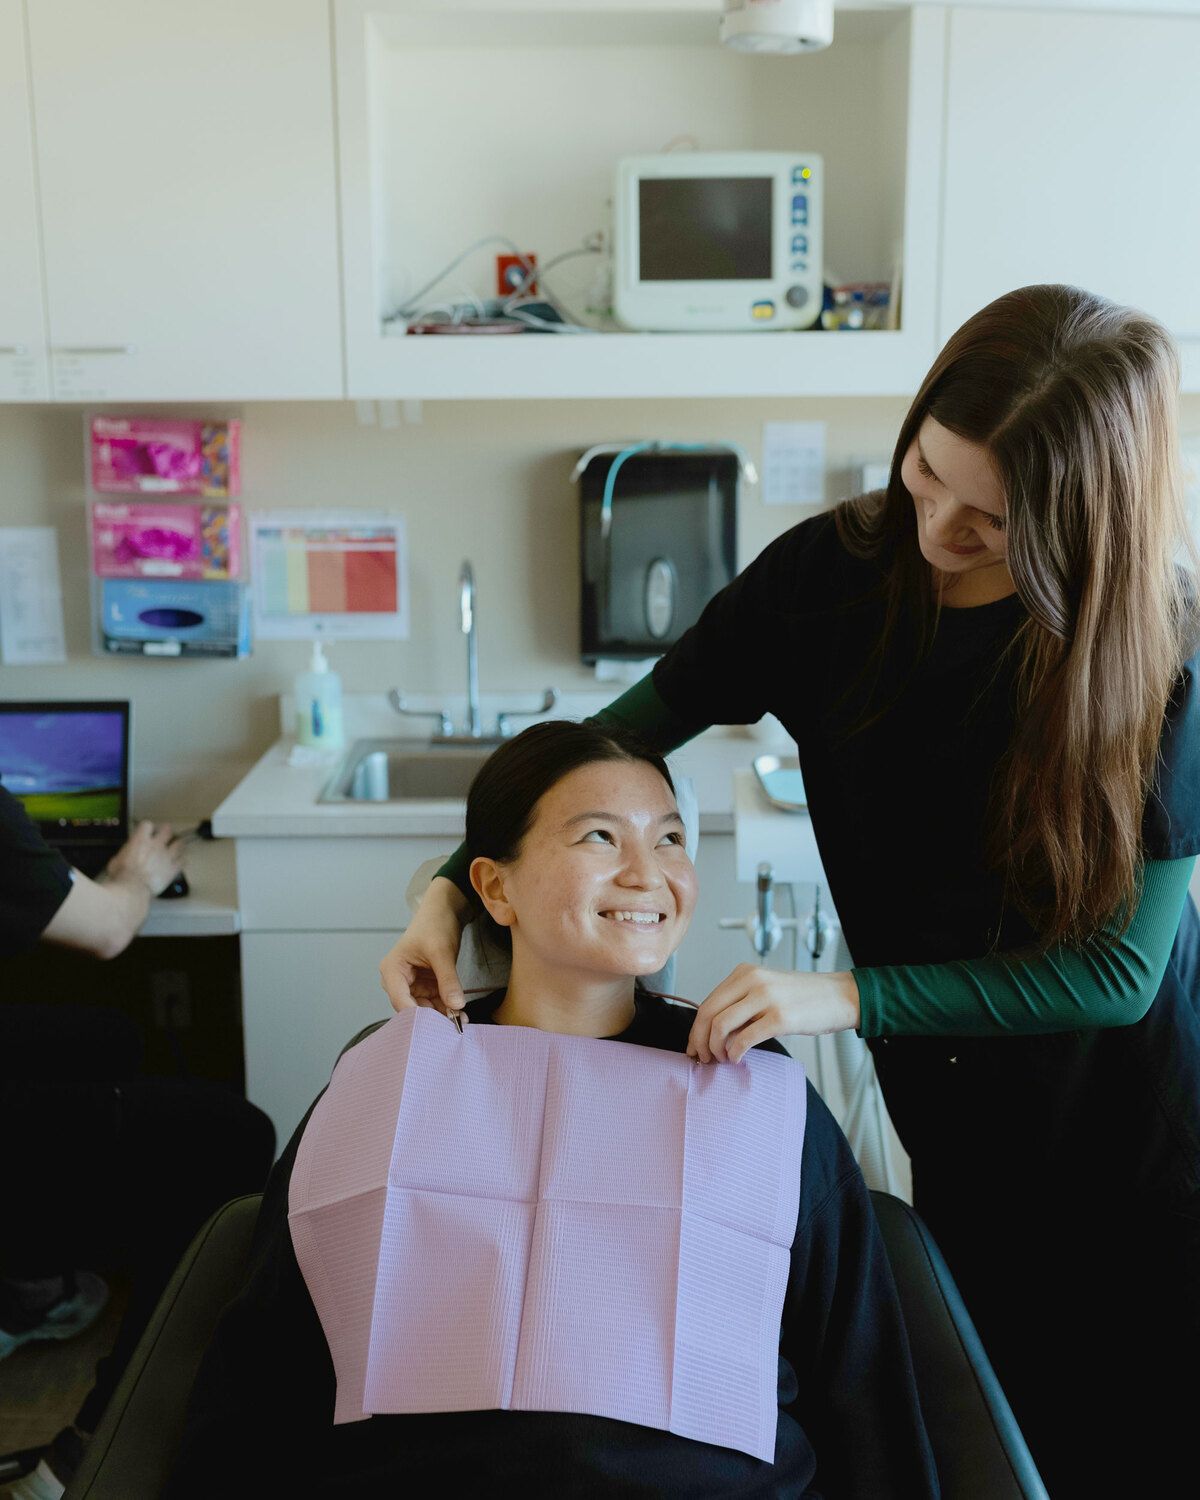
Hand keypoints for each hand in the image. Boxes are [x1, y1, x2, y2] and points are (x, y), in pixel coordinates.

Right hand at [104, 820, 184, 897]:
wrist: (133, 889)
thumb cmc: (122, 877)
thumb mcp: (116, 861)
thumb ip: (125, 853)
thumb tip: (126, 854)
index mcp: (140, 841)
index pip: (147, 825)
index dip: (147, 827)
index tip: (146, 830)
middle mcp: (156, 845)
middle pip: (167, 830)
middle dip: (166, 831)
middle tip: (166, 833)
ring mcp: (166, 856)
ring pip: (179, 843)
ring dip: (178, 844)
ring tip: (177, 845)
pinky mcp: (172, 869)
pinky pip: (182, 861)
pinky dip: (182, 860)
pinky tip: (180, 861)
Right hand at [380, 876, 469, 1019]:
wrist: (445, 911)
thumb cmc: (435, 924)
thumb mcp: (442, 952)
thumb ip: (448, 980)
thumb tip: (456, 1006)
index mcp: (392, 970)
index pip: (400, 1001)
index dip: (417, 1016)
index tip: (437, 1027)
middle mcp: (398, 981)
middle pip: (412, 1008)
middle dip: (432, 1018)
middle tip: (453, 1027)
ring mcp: (413, 984)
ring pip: (425, 1009)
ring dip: (442, 1016)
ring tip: (461, 1022)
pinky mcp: (426, 985)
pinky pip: (435, 1003)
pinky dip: (447, 1008)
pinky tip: (461, 1014)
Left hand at [686, 964, 860, 1063]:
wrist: (840, 997)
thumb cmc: (804, 998)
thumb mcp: (767, 990)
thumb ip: (741, 1005)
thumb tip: (713, 1033)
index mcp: (745, 973)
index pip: (707, 1002)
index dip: (696, 1029)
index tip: (695, 1047)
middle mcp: (752, 980)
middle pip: (708, 1013)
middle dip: (700, 1041)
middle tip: (703, 1059)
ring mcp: (766, 997)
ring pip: (721, 1025)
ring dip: (715, 1049)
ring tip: (722, 1060)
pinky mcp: (780, 1017)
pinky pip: (744, 1038)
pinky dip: (735, 1052)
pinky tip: (738, 1059)